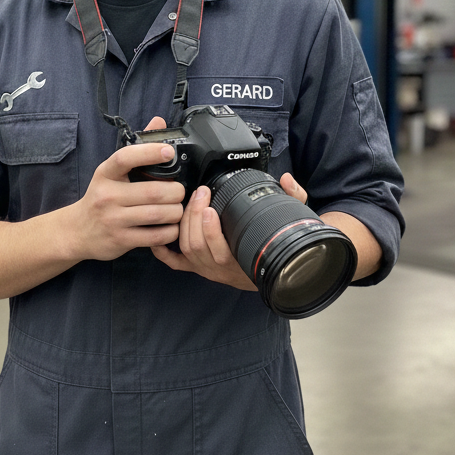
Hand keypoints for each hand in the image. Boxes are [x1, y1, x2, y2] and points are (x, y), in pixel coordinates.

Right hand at [65, 117, 184, 262]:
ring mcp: (114, 219)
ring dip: (176, 212)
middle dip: (176, 191)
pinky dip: (170, 231)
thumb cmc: (100, 197)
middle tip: (180, 191)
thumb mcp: (111, 171)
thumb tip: (158, 121)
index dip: (150, 153)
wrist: (76, 231)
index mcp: (106, 173)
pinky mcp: (121, 240)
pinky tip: (171, 226)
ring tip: (177, 209)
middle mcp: (107, 195)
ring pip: (158, 214)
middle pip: (154, 191)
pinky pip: (155, 236)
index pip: (126, 158)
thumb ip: (137, 148)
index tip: (169, 151)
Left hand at [153, 157, 310, 291]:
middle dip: (195, 216)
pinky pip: (175, 262)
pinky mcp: (196, 267)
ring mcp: (205, 267)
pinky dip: (163, 249)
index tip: (211, 208)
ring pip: (185, 248)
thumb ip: (293, 200)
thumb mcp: (291, 223)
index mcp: (239, 261)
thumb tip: (286, 180)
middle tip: (201, 193)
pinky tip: (160, 231)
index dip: (211, 231)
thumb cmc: (275, 248)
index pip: (220, 250)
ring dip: (185, 222)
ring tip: (192, 200)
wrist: (270, 274)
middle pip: (196, 245)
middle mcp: (219, 267)